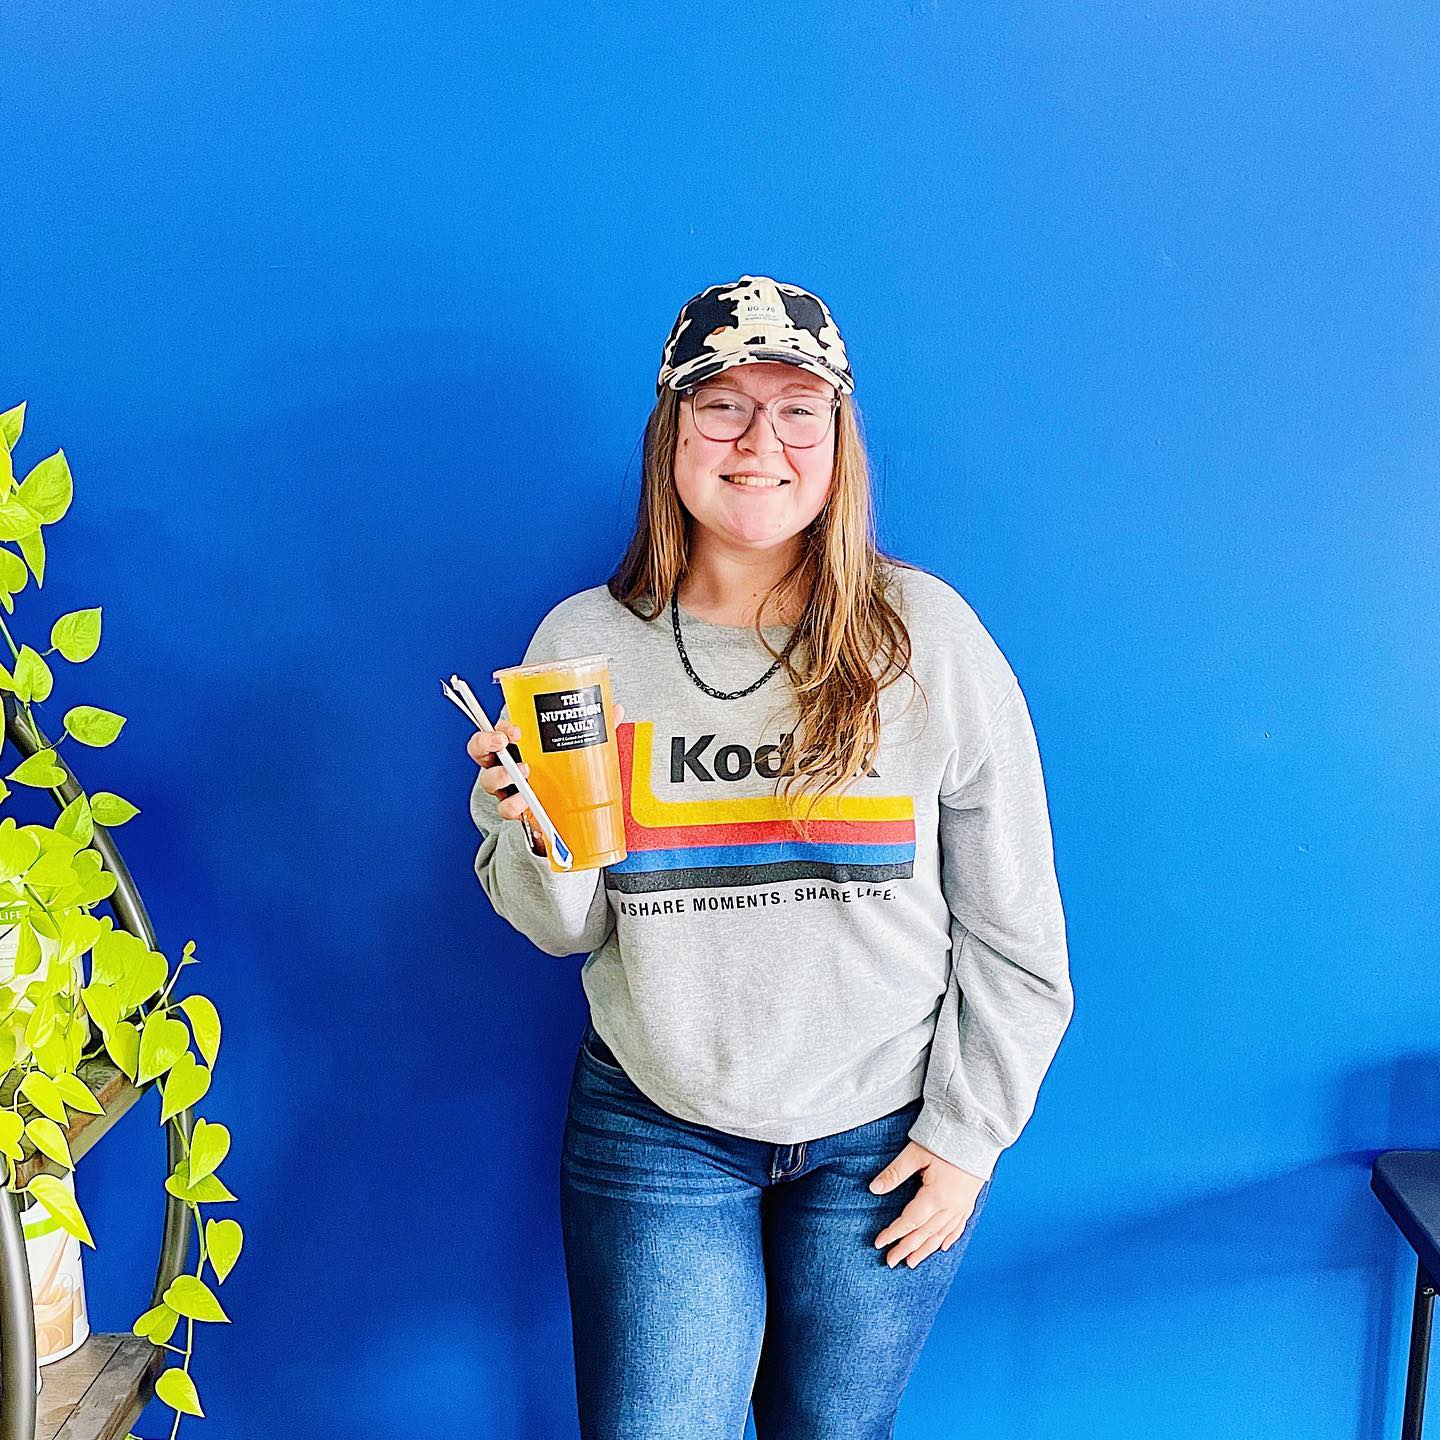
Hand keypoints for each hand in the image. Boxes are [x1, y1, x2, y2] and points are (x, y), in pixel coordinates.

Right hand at [468, 703, 625, 822]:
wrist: (565, 819)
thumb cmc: (564, 776)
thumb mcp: (579, 751)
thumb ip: (595, 732)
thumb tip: (616, 710)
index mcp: (518, 746)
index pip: (496, 730)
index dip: (497, 726)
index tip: (515, 729)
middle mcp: (505, 765)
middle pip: (479, 749)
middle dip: (486, 742)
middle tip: (504, 744)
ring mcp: (507, 789)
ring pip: (487, 781)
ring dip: (501, 777)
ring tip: (523, 776)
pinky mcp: (515, 812)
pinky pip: (505, 810)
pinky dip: (513, 808)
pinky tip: (526, 806)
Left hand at [869, 1140, 985, 1268]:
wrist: (978, 1133)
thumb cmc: (945, 1139)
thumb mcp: (915, 1153)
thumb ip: (895, 1173)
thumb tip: (873, 1189)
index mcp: (936, 1197)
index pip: (910, 1221)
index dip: (893, 1233)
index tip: (879, 1244)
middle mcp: (950, 1207)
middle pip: (924, 1233)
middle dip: (906, 1248)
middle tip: (890, 1261)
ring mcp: (962, 1206)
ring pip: (941, 1235)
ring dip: (925, 1249)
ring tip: (911, 1262)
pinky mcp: (969, 1201)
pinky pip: (958, 1227)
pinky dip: (949, 1239)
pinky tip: (943, 1247)